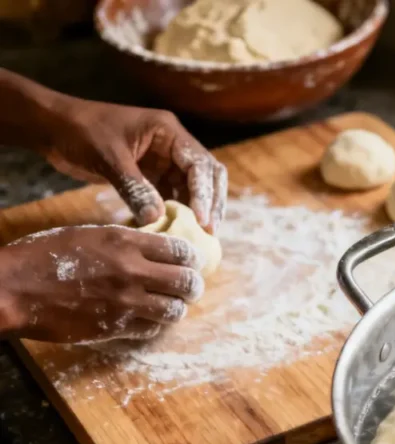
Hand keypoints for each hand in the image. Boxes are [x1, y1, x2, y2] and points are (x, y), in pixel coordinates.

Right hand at [0, 226, 204, 342]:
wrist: (12, 289)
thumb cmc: (44, 256)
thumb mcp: (89, 235)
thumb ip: (125, 242)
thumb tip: (155, 246)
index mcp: (126, 243)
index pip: (182, 250)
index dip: (192, 258)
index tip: (191, 262)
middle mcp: (132, 272)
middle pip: (188, 282)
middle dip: (193, 286)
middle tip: (190, 287)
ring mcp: (125, 302)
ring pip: (175, 310)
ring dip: (176, 308)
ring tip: (170, 305)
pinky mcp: (114, 327)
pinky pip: (151, 329)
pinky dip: (154, 324)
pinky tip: (146, 318)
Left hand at [40, 98, 227, 232]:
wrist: (53, 127)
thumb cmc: (81, 132)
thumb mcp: (108, 158)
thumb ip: (134, 188)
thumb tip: (157, 221)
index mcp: (168, 131)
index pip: (199, 164)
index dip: (204, 193)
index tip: (201, 220)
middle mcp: (172, 145)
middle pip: (207, 175)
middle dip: (211, 203)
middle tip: (209, 232)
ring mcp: (163, 160)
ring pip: (191, 187)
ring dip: (195, 210)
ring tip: (197, 236)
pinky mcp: (151, 174)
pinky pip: (171, 194)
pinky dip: (174, 212)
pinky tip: (173, 230)